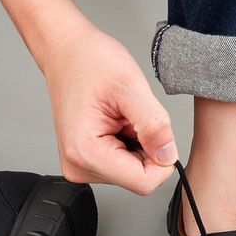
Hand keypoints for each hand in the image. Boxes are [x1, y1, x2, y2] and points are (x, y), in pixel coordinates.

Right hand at [43, 24, 177, 194]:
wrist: (66, 52)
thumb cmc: (89, 62)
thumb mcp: (130, 86)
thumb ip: (153, 125)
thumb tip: (168, 155)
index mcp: (86, 153)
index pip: (143, 182)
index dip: (161, 159)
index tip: (156, 130)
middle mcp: (79, 166)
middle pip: (138, 179)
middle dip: (146, 148)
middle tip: (130, 117)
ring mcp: (81, 166)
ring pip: (132, 173)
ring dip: (136, 145)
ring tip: (119, 117)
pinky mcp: (85, 162)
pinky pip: (122, 165)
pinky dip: (127, 144)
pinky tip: (114, 123)